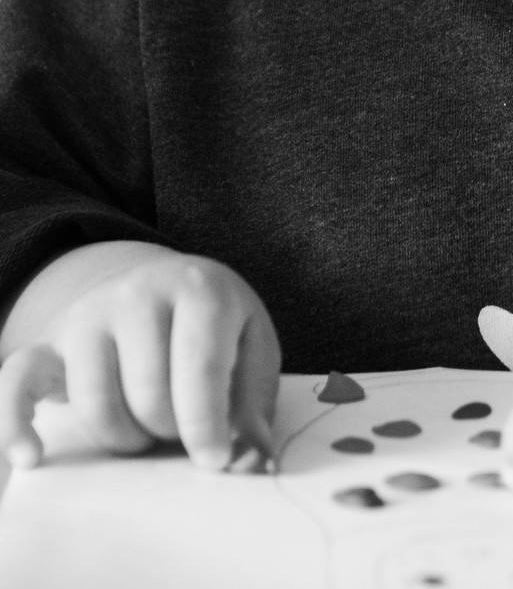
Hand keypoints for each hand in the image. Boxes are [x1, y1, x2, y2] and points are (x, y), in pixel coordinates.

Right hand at [0, 253, 279, 470]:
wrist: (155, 287)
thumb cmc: (211, 327)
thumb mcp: (251, 347)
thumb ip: (254, 403)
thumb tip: (252, 460)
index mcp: (199, 289)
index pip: (200, 370)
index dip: (208, 427)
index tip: (214, 460)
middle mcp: (139, 292)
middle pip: (149, 395)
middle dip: (168, 429)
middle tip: (178, 425)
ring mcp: (89, 315)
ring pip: (96, 404)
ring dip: (123, 437)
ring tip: (145, 426)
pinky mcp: (50, 342)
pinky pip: (17, 383)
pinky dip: (17, 424)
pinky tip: (30, 457)